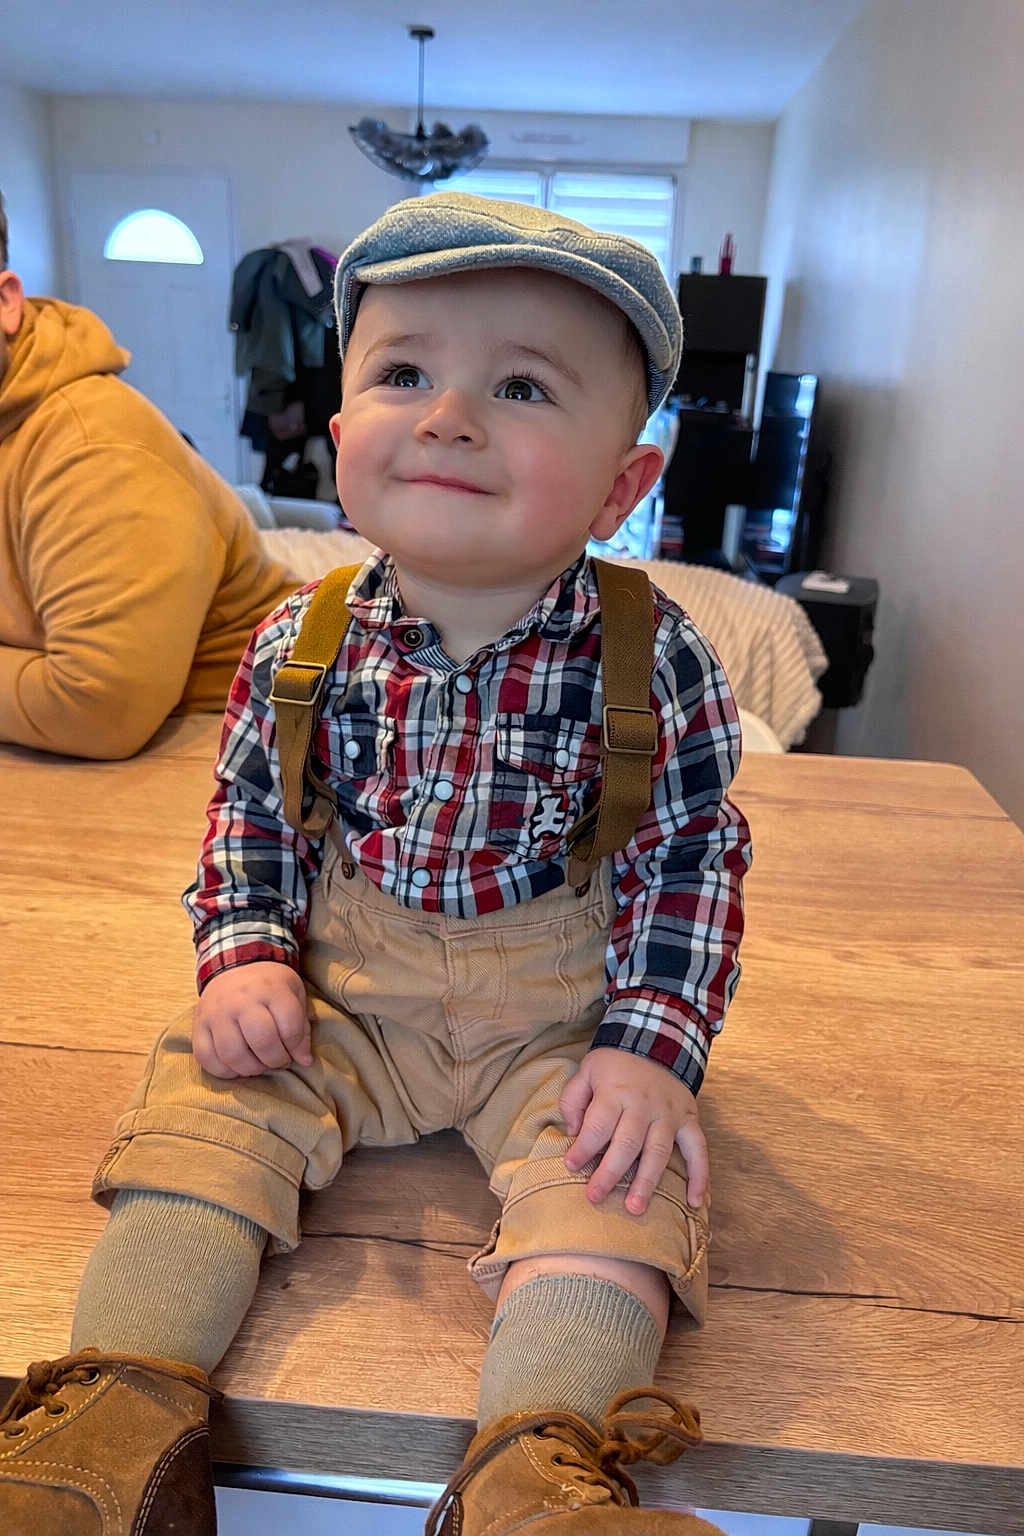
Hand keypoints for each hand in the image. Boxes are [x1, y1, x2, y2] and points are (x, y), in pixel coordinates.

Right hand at [192, 962, 311, 1078]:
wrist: (235, 965)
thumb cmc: (270, 986)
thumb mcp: (294, 994)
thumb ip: (301, 1027)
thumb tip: (304, 1060)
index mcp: (270, 988)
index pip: (289, 1026)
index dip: (296, 1047)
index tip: (296, 1052)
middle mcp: (241, 999)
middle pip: (262, 1041)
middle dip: (276, 1060)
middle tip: (279, 1061)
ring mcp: (216, 1012)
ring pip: (233, 1054)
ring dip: (252, 1069)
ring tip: (260, 1065)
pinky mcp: (198, 1024)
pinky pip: (206, 1057)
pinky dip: (224, 1071)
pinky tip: (237, 1066)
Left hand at [560, 1048, 707, 1214]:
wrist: (656, 1040)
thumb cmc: (614, 1063)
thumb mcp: (586, 1071)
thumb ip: (573, 1100)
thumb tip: (572, 1133)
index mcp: (616, 1093)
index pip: (598, 1125)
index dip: (583, 1148)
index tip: (571, 1166)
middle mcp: (644, 1105)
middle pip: (627, 1144)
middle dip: (610, 1174)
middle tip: (595, 1197)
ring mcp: (669, 1114)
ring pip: (659, 1152)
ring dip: (646, 1182)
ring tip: (635, 1208)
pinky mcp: (689, 1120)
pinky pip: (698, 1149)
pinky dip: (700, 1176)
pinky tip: (695, 1201)